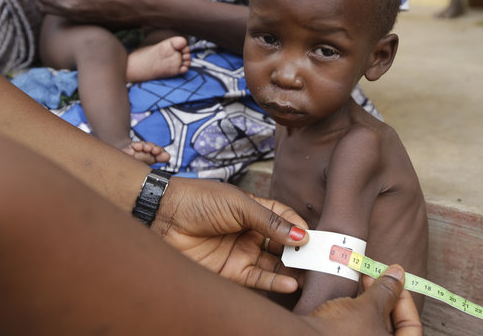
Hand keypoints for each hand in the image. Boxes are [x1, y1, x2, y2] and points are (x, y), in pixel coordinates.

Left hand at [151, 177, 308, 293]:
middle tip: (317, 261)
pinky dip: (274, 282)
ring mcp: (241, 252)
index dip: (299, 228)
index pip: (285, 220)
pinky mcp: (230, 271)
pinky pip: (257, 278)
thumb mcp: (240, 204)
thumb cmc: (199, 200)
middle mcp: (250, 232)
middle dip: (299, 253)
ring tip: (308, 275)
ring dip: (291, 270)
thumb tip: (300, 235)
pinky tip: (290, 282)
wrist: (164, 216)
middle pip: (282, 245)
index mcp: (254, 210)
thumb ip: (270, 221)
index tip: (314, 238)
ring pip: (273, 264)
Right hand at [306, 265, 422, 334]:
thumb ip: (387, 290)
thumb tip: (398, 274)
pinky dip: (359, 317)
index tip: (395, 281)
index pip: (412, 327)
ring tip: (362, 286)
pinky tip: (349, 302)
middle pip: (394, 329)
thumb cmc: (339, 331)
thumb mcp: (368, 306)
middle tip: (375, 279)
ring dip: (372, 307)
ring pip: (375, 329)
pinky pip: (359, 332)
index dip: (406, 300)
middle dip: (387, 301)